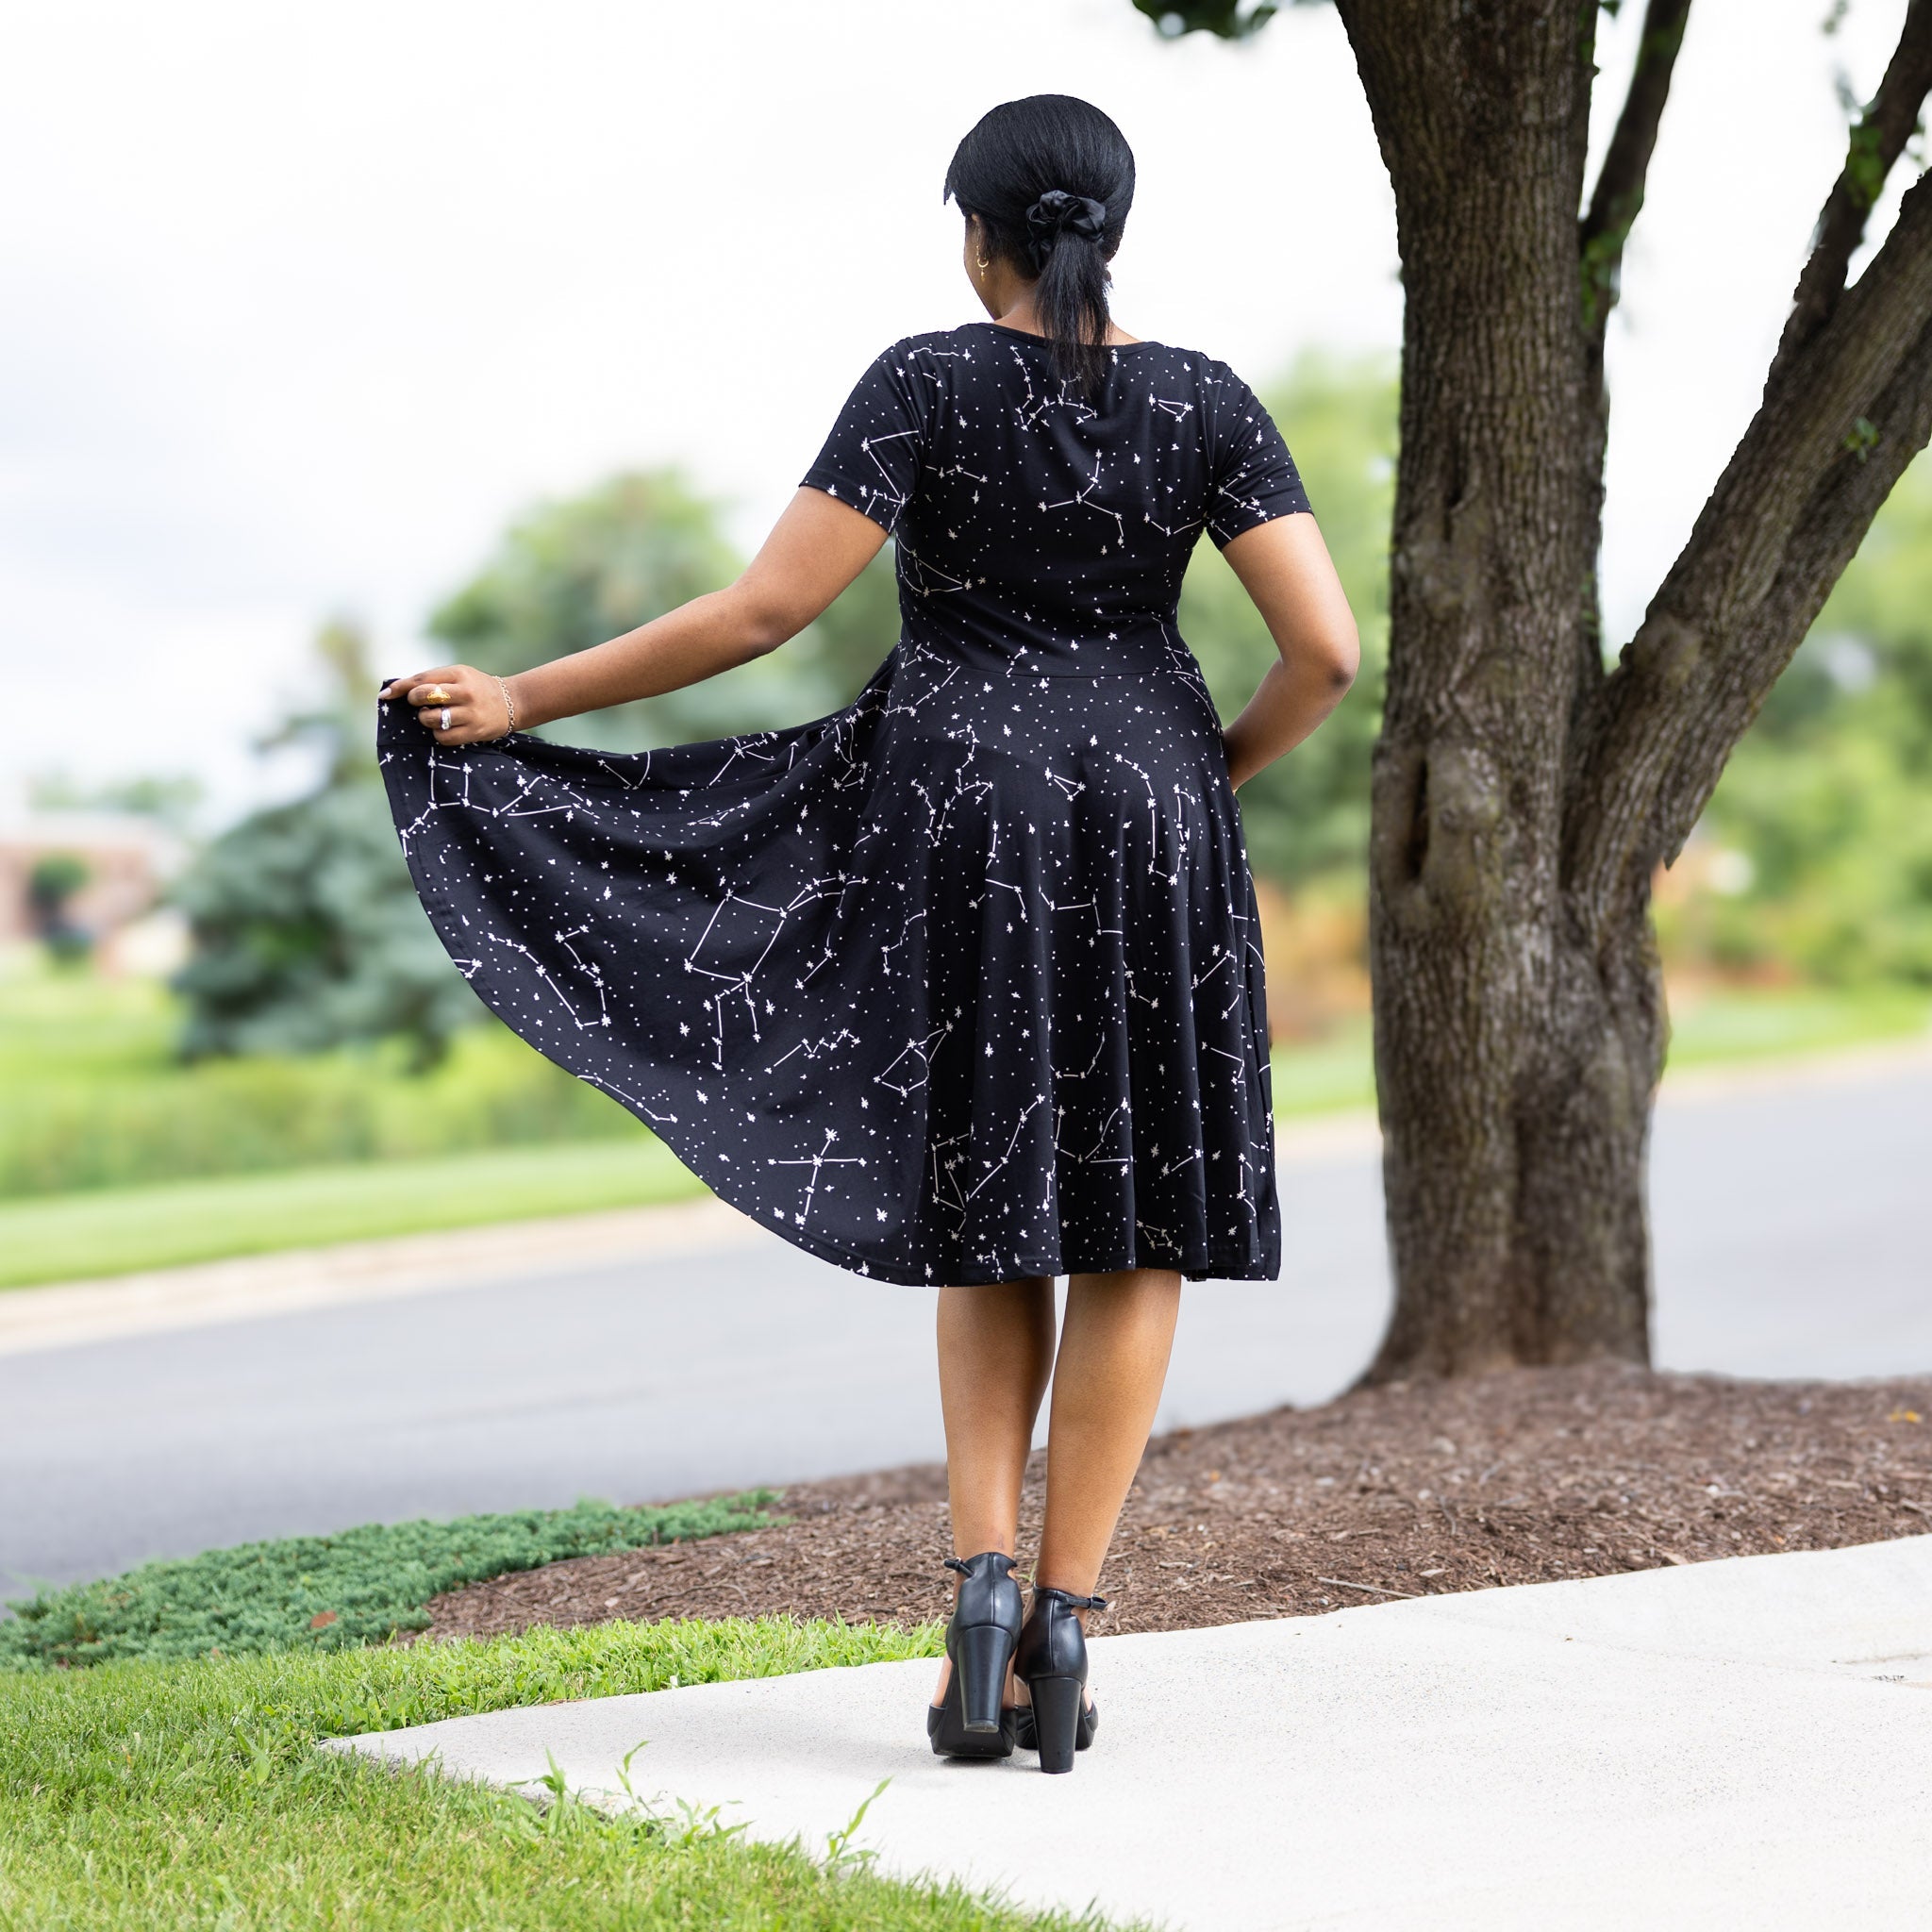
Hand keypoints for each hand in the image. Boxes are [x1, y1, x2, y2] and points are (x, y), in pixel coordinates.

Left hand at [377, 665, 512, 745]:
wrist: (513, 702)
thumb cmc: (477, 688)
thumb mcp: (460, 675)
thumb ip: (434, 680)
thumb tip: (398, 689)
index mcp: (459, 674)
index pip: (422, 680)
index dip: (400, 688)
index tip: (385, 696)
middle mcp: (464, 692)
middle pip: (424, 696)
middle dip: (414, 701)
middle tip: (419, 704)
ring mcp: (470, 713)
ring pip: (431, 719)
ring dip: (426, 719)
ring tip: (433, 716)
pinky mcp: (474, 732)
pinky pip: (443, 737)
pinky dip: (438, 734)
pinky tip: (445, 728)